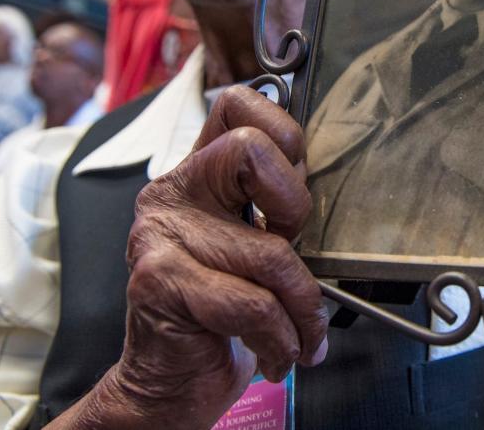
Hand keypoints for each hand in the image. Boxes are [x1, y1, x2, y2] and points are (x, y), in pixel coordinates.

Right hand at [52, 86, 328, 429]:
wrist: (168, 379)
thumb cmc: (221, 309)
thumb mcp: (249, 242)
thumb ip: (271, 201)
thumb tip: (323, 175)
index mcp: (199, 170)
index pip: (238, 104)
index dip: (282, 132)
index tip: (290, 191)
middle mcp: (174, 190)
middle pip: (252, 149)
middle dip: (295, 206)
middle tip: (292, 249)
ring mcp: (161, 232)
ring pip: (269, 251)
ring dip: (303, 307)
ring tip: (305, 334)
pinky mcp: (160, 280)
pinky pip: (252, 304)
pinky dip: (282, 337)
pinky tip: (281, 354)